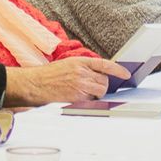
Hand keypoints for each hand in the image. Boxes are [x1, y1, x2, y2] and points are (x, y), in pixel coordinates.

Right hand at [3, 56, 130, 106]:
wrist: (35, 84)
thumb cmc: (49, 76)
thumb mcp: (67, 65)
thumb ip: (83, 68)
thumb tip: (98, 75)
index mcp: (79, 61)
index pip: (105, 64)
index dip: (118, 69)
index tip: (126, 74)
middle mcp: (81, 72)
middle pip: (104, 80)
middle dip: (102, 84)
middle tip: (94, 87)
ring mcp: (80, 84)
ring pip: (101, 90)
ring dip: (97, 93)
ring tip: (85, 92)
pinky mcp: (77, 96)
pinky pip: (92, 99)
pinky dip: (89, 99)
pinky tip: (79, 97)